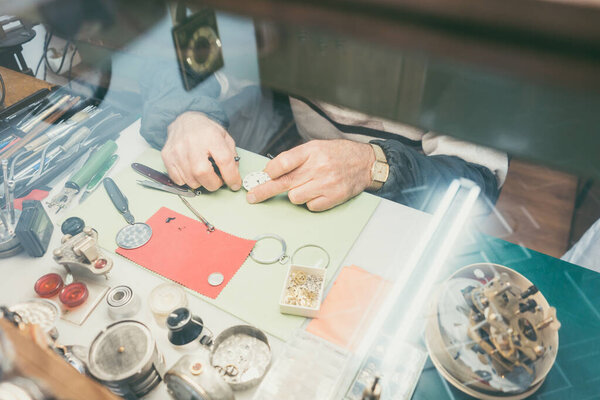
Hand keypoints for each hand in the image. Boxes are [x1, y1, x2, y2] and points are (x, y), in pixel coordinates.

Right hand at [161, 111, 240, 190]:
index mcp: (211, 136)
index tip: (234, 184)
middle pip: (203, 173)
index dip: (231, 176)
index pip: (224, 161)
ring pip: (191, 180)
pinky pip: (178, 180)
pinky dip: (187, 181)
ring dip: (201, 182)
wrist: (185, 121)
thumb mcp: (224, 137)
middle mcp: (192, 142)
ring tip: (204, 173)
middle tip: (217, 180)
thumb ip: (232, 156)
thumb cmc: (206, 131)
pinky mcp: (167, 156)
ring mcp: (177, 150)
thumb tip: (234, 176)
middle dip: (214, 184)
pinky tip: (191, 171)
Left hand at [247, 139, 374, 210]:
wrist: (364, 163)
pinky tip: (318, 192)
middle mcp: (318, 167)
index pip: (283, 162)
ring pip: (295, 197)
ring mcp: (326, 184)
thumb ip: (294, 159)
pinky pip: (310, 206)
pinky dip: (310, 201)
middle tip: (252, 197)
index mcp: (312, 151)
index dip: (270, 171)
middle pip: (283, 182)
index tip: (263, 176)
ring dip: (296, 194)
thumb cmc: (336, 155)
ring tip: (307, 186)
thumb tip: (270, 173)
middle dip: (264, 191)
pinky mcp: (333, 197)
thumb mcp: (315, 147)